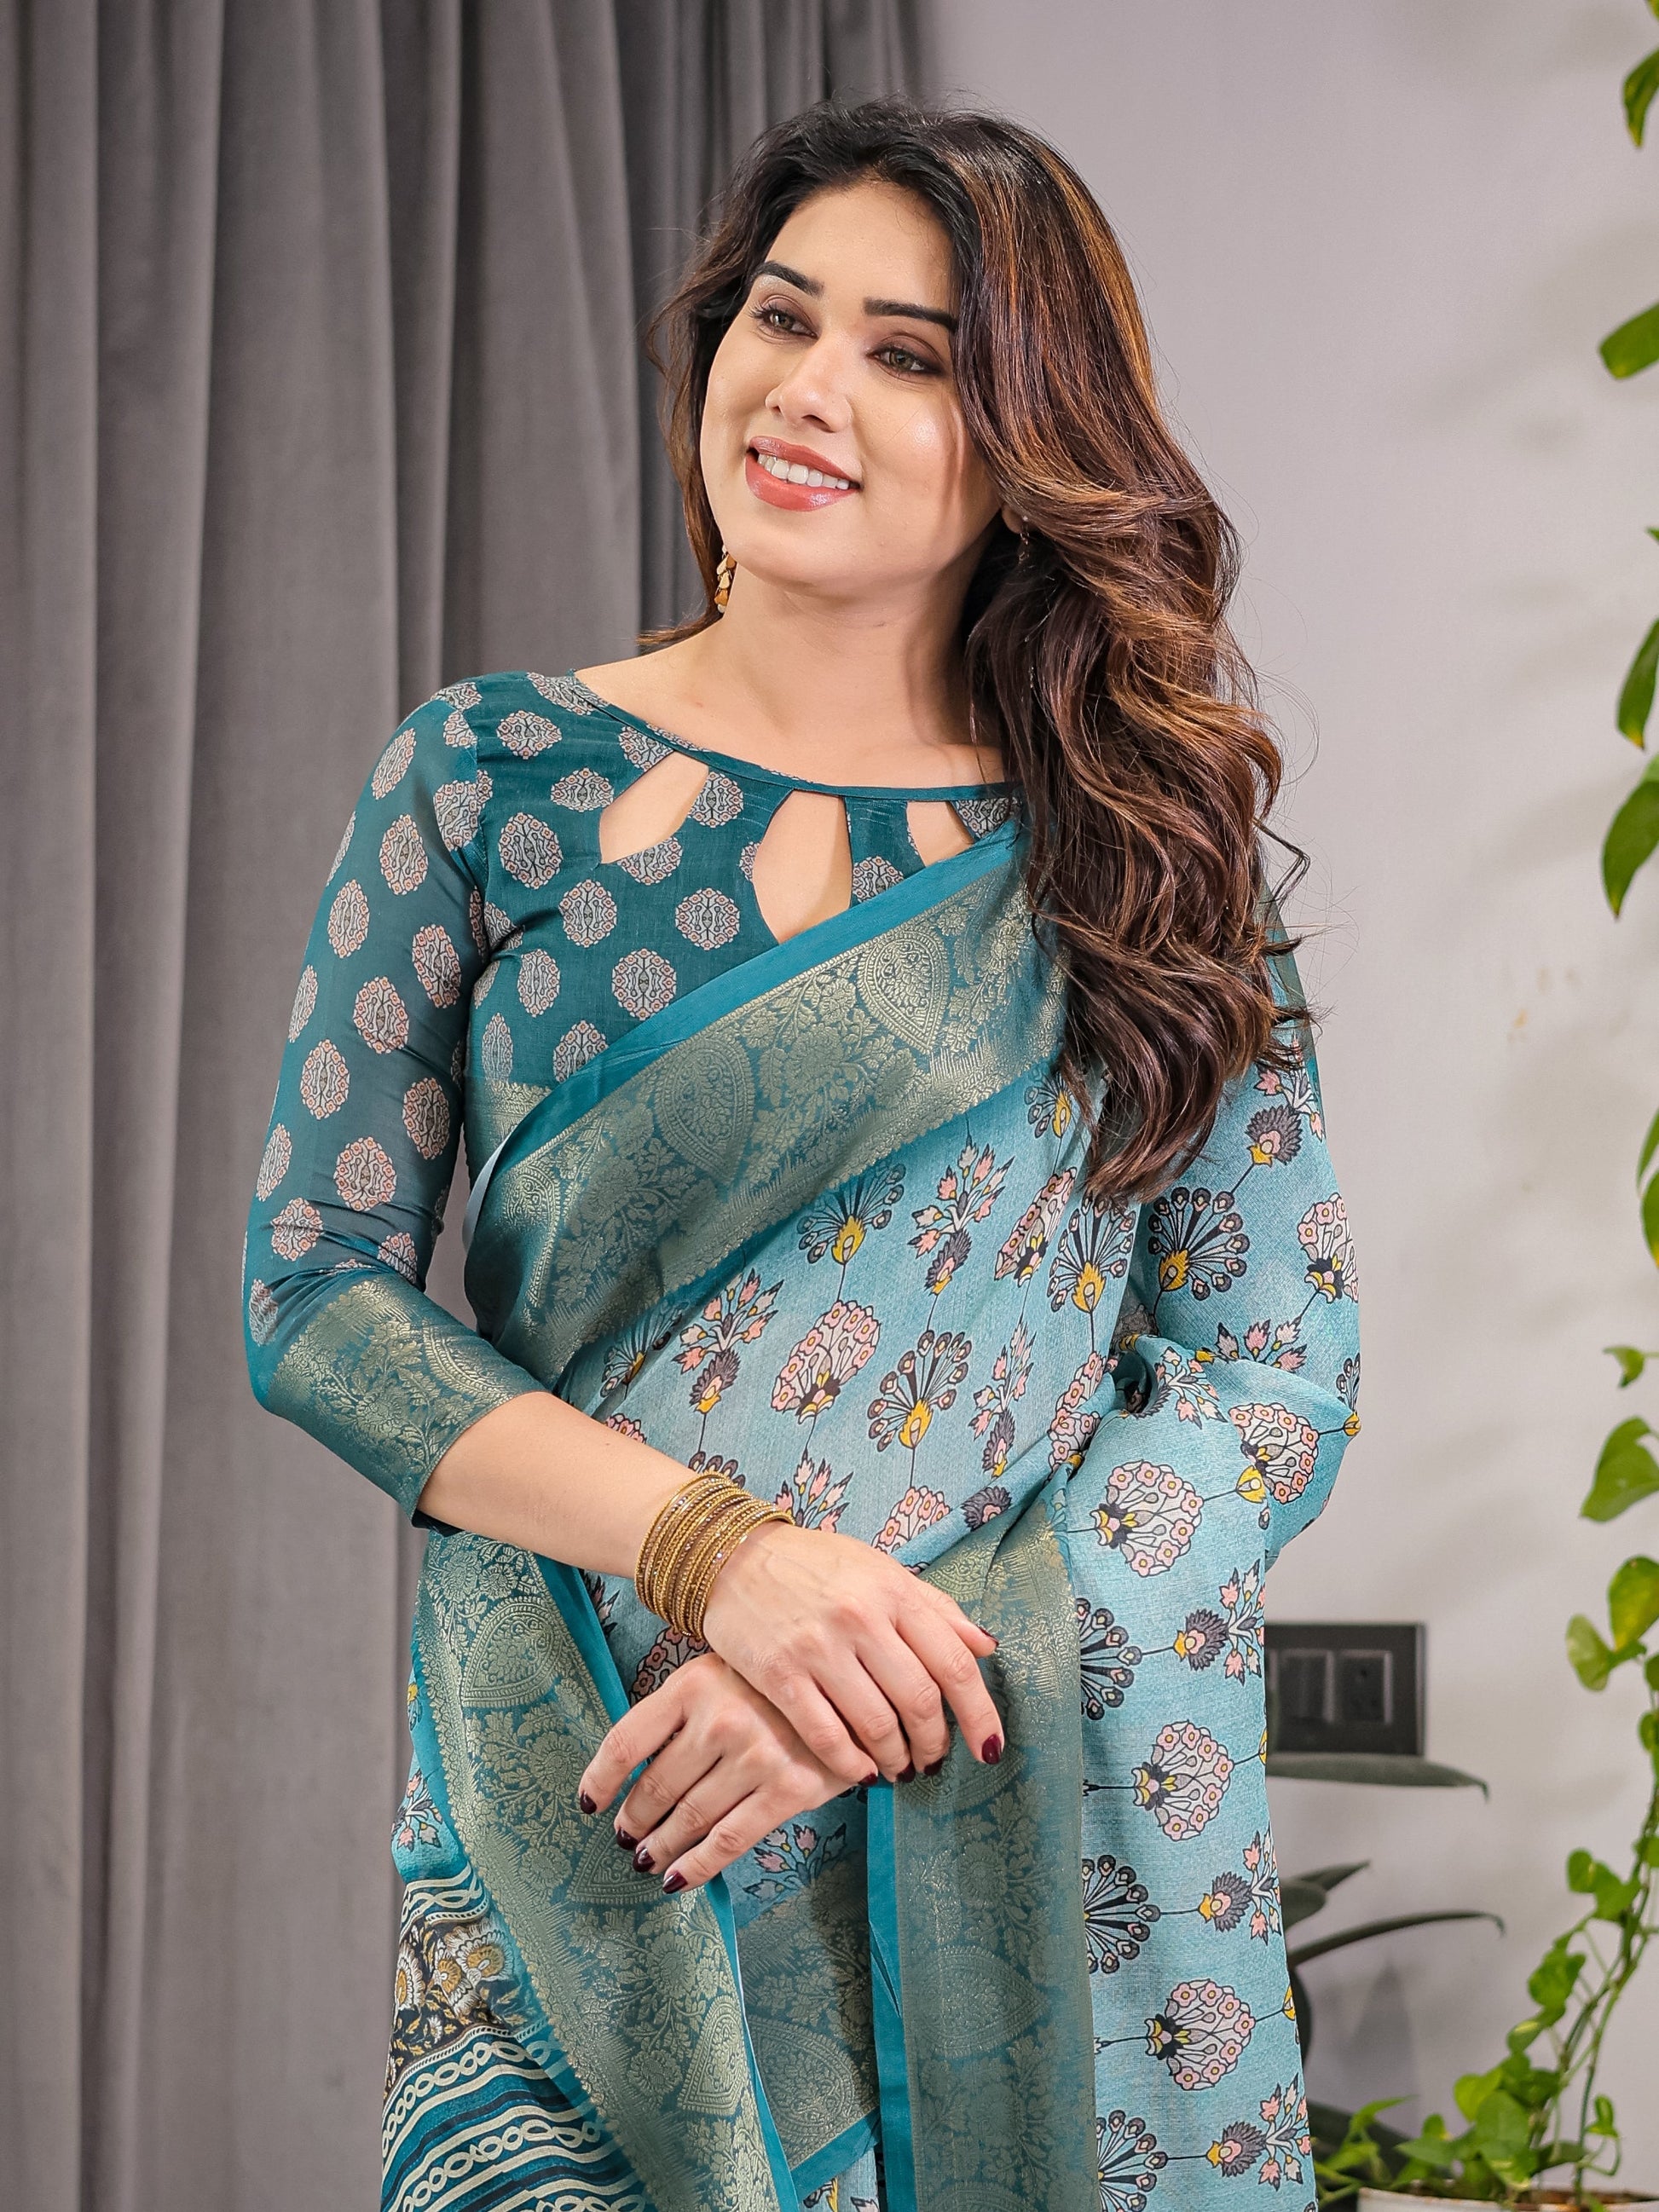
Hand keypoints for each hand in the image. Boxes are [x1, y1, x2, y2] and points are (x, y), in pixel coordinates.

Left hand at [576, 1651, 851, 1891]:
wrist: (858, 1685)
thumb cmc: (780, 1680)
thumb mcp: (724, 1670)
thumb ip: (684, 1708)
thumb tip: (635, 1763)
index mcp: (695, 1683)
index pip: (626, 1741)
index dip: (600, 1779)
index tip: (588, 1803)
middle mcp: (722, 1719)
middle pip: (656, 1786)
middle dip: (634, 1820)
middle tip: (624, 1837)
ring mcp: (756, 1756)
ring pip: (689, 1817)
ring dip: (660, 1846)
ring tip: (646, 1859)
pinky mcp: (788, 1790)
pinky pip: (729, 1840)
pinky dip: (697, 1866)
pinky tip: (677, 1879)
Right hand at [699, 1520, 1002, 1783]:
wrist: (734, 1555)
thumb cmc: (816, 1565)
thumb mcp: (881, 1570)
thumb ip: (935, 1608)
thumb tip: (986, 1646)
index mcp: (893, 1591)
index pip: (953, 1663)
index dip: (979, 1714)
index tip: (988, 1747)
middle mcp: (860, 1618)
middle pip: (918, 1700)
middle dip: (934, 1743)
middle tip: (933, 1760)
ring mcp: (818, 1648)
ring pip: (876, 1724)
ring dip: (896, 1758)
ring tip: (899, 1768)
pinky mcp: (778, 1674)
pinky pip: (825, 1735)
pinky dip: (850, 1765)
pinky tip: (861, 1772)